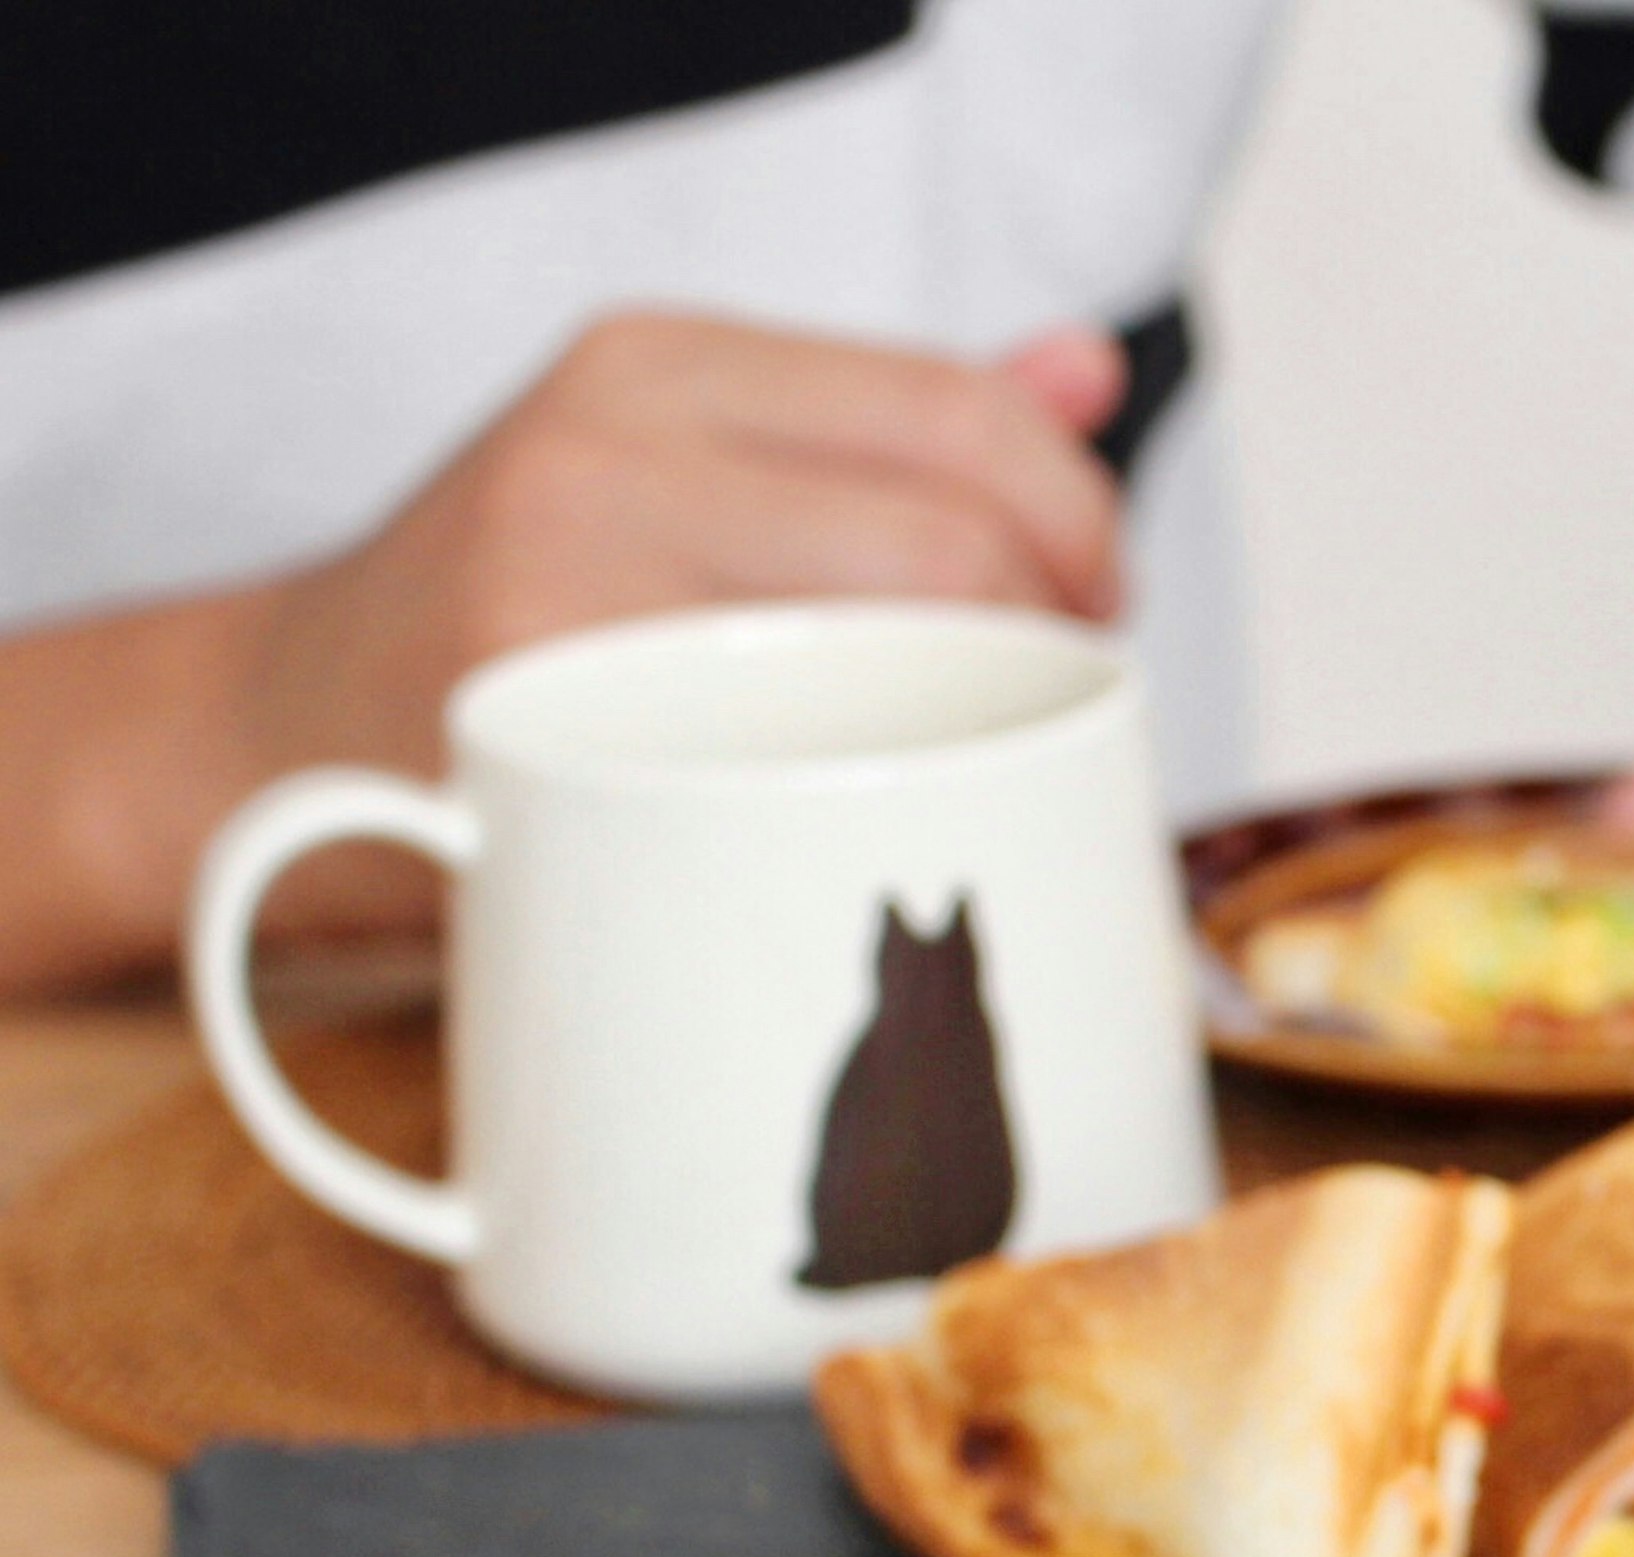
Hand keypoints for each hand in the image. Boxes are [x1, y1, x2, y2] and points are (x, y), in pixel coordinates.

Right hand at [234, 310, 1130, 787]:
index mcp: (658, 368)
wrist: (267, 741)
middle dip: (1052, 646)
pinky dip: (870, 823)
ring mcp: (559, 597)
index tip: (1094, 607)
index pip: (960, 414)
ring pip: (891, 667)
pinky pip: (786, 791)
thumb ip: (887, 428)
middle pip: (950, 549)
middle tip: (1044, 711)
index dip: (1078, 524)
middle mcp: (602, 454)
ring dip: (983, 739)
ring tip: (970, 769)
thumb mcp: (685, 470)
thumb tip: (1086, 370)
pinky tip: (862, 840)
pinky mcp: (538, 746)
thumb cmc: (519, 621)